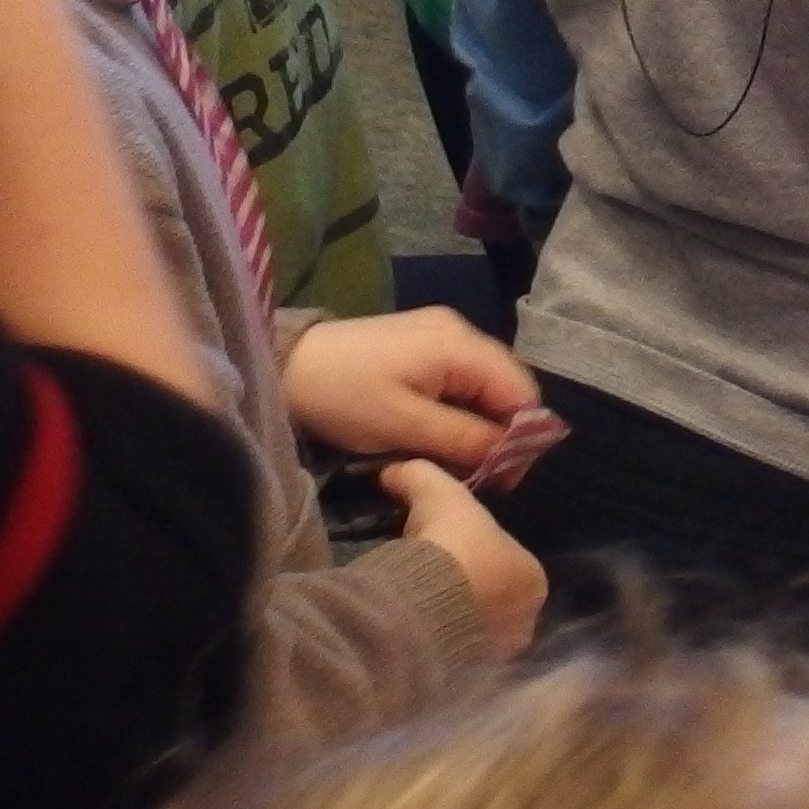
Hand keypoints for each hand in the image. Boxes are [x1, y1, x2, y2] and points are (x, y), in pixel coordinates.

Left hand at [280, 306, 537, 472]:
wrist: (285, 365)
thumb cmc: (345, 397)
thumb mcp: (404, 426)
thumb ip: (464, 439)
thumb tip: (511, 455)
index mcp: (461, 346)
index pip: (521, 390)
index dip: (522, 435)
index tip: (505, 478)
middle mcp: (461, 330)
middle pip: (505, 384)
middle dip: (502, 430)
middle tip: (482, 474)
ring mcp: (441, 332)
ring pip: (483, 382)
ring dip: (479, 421)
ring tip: (460, 458)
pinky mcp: (421, 341)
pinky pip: (459, 376)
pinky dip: (460, 406)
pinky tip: (441, 431)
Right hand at [379, 460, 544, 658]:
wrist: (420, 610)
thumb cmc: (447, 546)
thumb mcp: (437, 493)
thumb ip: (420, 474)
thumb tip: (394, 469)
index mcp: (532, 579)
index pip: (503, 562)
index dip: (471, 554)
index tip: (441, 554)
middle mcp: (525, 622)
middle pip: (491, 600)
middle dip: (464, 591)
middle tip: (427, 584)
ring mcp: (497, 657)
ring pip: (473, 632)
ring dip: (451, 622)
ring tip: (416, 612)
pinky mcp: (466, 682)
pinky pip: (454, 661)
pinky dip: (438, 649)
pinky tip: (413, 639)